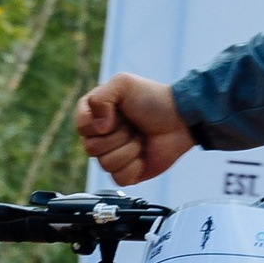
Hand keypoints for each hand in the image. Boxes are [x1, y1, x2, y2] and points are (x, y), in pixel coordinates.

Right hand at [76, 72, 195, 185]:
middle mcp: (101, 136)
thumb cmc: (154, 99)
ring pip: (105, 164)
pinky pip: (119, 178)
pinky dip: (134, 167)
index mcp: (96, 114)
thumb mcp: (123, 84)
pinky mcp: (127, 172)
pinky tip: (143, 156)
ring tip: (141, 138)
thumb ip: (100, 98)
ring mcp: (113, 154)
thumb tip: (99, 127)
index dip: (99, 123)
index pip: (81, 127)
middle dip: (119, 136)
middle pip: (91, 148)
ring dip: (129, 150)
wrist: (181, 120)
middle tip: (134, 126)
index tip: (118, 114)